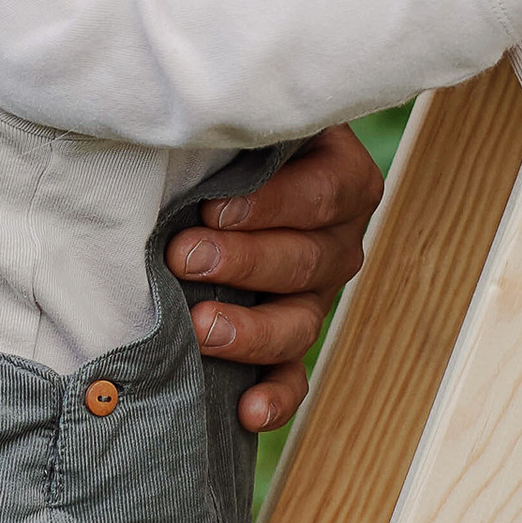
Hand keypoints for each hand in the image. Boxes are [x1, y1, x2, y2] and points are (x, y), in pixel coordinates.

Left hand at [165, 123, 385, 434]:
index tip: (212, 208)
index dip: (270, 205)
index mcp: (338, 175)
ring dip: (250, 330)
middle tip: (183, 256)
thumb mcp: (235, 115)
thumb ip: (230, 115)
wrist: (198, 172)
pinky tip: (248, 412)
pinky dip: (275, 396)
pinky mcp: (285, 339)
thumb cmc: (218, 134)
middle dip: (242, 261)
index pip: (322, 193)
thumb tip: (192, 110)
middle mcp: (336, 238)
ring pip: (299, 323)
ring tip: (200, 328)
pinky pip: (292, 375)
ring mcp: (313, 294)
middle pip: (306, 260)